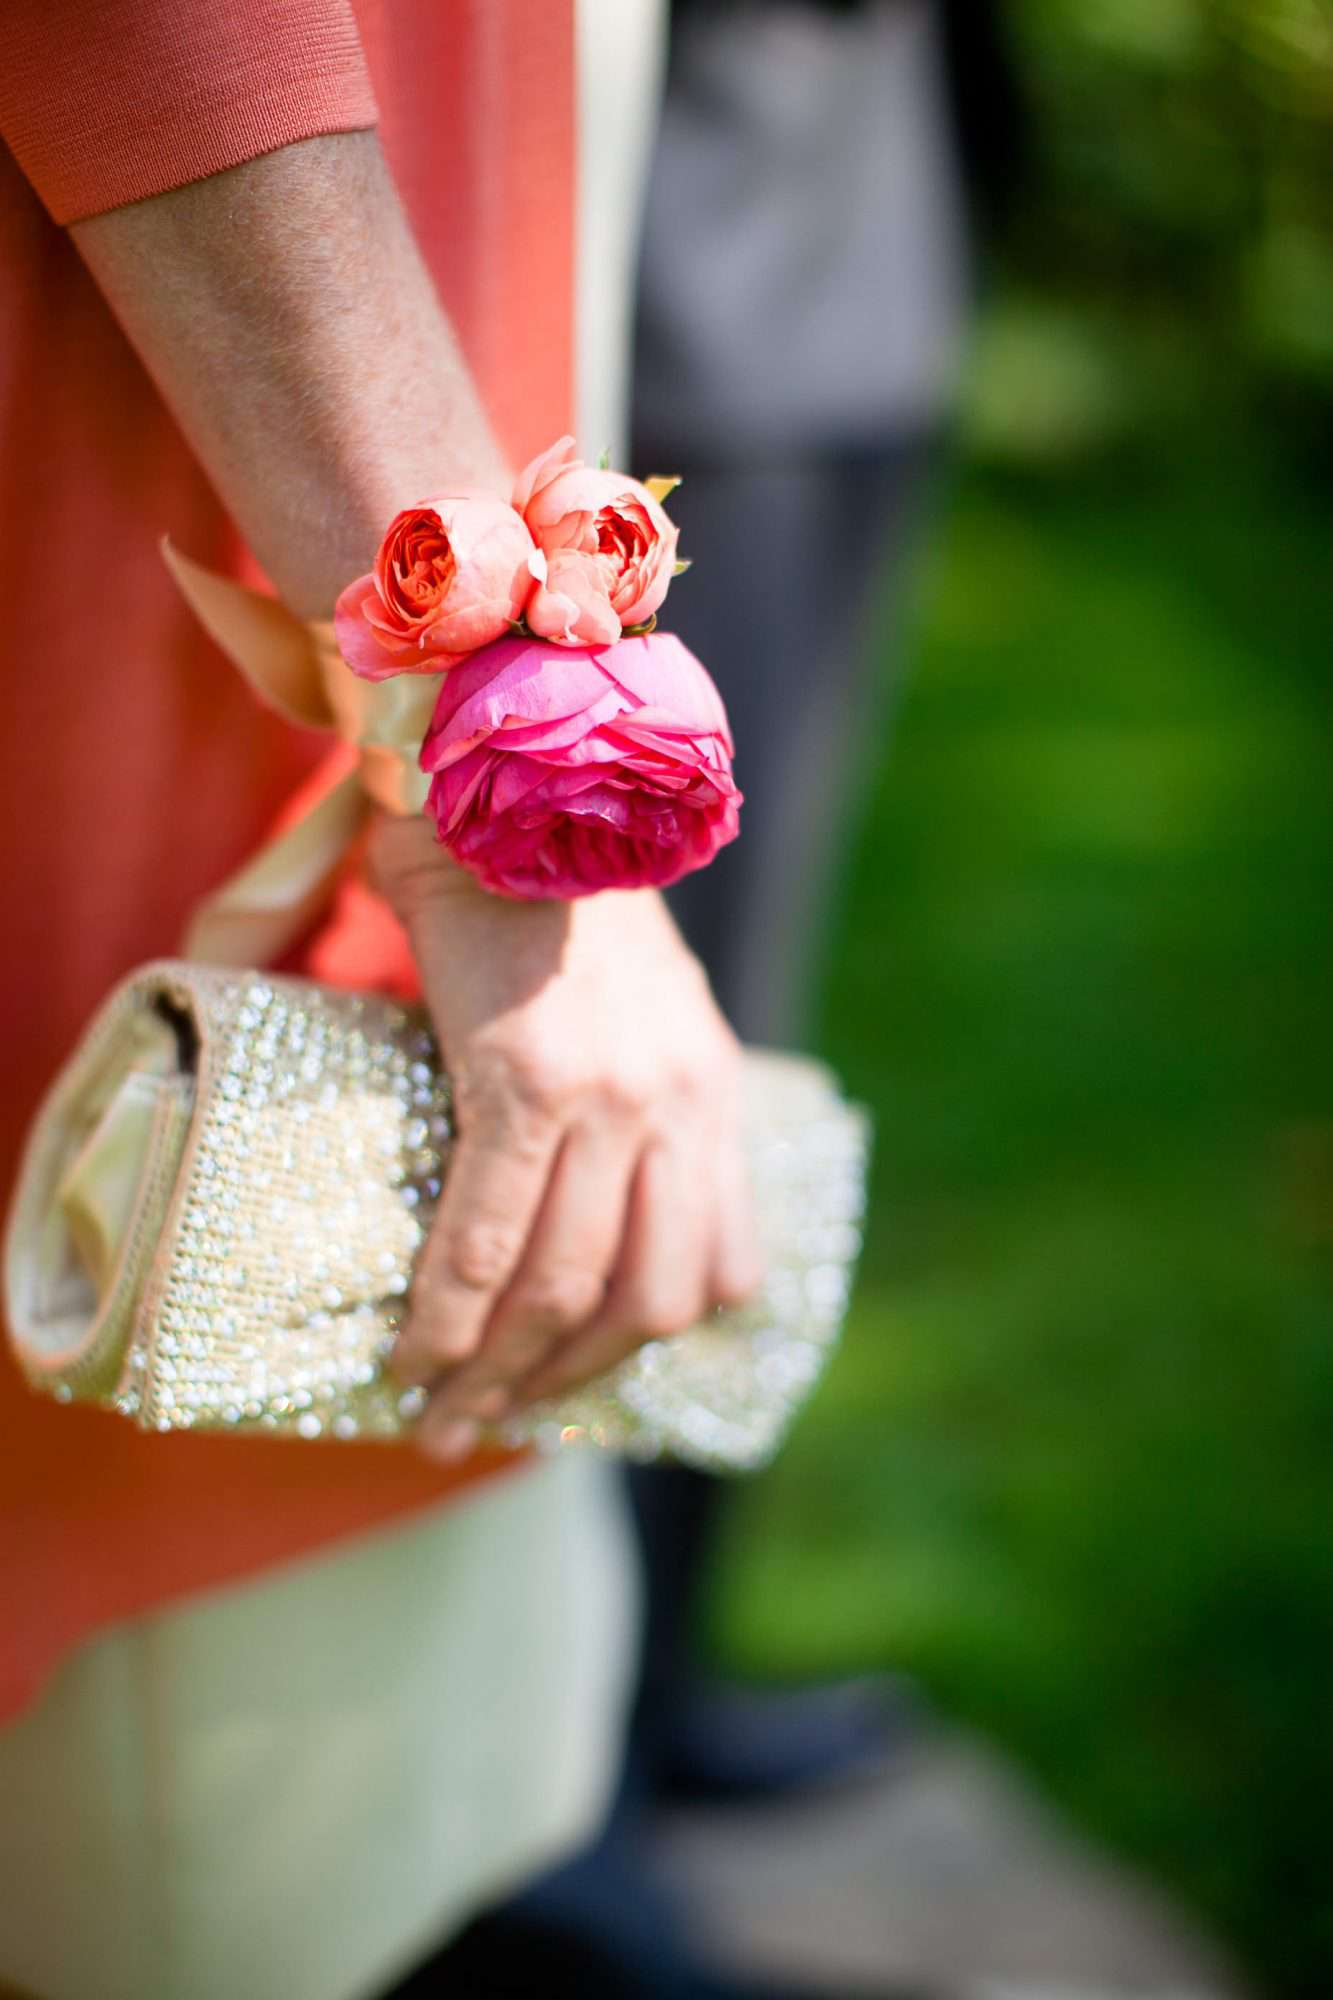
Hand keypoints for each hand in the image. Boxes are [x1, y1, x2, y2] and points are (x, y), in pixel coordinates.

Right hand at [371, 815, 760, 1461]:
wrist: (509, 787)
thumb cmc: (549, 899)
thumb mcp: (638, 1004)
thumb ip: (634, 1095)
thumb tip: (575, 1190)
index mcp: (711, 1094)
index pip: (722, 1268)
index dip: (653, 1342)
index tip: (582, 1378)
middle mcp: (678, 1106)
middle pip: (647, 1301)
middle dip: (570, 1385)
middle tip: (495, 1423)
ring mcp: (611, 1097)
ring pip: (567, 1286)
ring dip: (502, 1375)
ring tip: (439, 1416)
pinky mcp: (530, 1080)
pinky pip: (490, 1237)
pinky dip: (450, 1317)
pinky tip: (411, 1358)